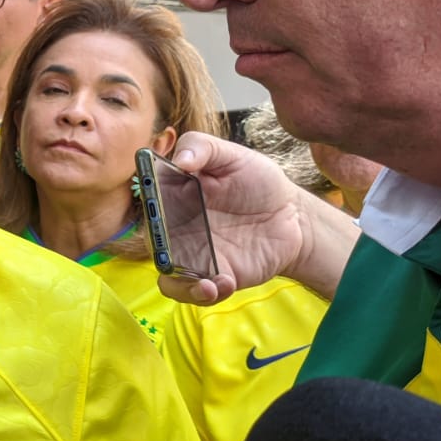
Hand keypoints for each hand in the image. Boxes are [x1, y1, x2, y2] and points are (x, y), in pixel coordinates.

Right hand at [155, 132, 348, 304]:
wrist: (292, 218)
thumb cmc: (259, 183)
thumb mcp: (234, 155)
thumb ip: (204, 147)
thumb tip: (181, 159)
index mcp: (174, 194)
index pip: (148, 199)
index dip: (148, 203)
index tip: (159, 205)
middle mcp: (177, 225)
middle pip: (153, 240)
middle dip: (160, 249)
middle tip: (177, 252)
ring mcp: (193, 253)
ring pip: (166, 273)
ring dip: (180, 281)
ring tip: (207, 282)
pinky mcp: (210, 275)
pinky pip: (190, 291)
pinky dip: (199, 293)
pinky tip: (223, 283)